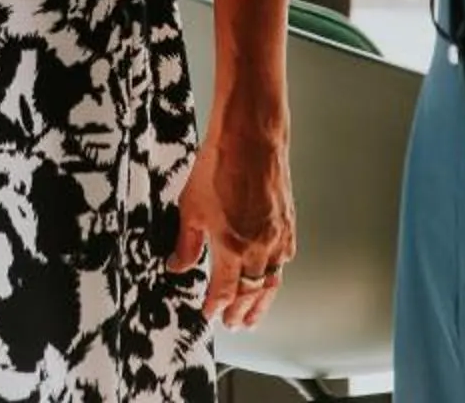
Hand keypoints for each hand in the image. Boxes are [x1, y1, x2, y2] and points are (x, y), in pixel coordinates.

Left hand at [174, 105, 296, 332]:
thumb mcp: (190, 207)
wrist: (251, 138)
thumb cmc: (220, 165)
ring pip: (271, 281)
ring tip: (255, 315)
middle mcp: (259, 248)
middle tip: (234, 325)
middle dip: (241, 312)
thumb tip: (177, 265)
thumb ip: (186, 243)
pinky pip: (285, 258)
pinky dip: (277, 273)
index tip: (210, 314)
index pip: (224, 291)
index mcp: (232, 248)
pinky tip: (273, 277)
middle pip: (251, 293)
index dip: (217, 307)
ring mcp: (277, 236)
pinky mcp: (287, 223)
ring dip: (262, 302)